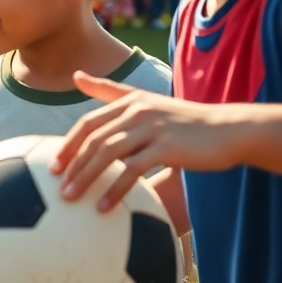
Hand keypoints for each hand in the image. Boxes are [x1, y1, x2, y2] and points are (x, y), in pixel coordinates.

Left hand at [52, 72, 241, 210]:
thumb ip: (110, 91)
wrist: (229, 130)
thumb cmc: (184, 121)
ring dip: (86, 178)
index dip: (68, 144)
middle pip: (94, 139)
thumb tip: (76, 75)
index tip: (52, 165)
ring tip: (71, 198)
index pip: (89, 123)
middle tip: (56, 186)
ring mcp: (151, 128)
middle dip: (72, 163)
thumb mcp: (146, 101)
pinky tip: (104, 207)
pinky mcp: (166, 148)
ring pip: (108, 154)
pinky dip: (115, 190)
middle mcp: (137, 111)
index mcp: (129, 101)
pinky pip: (132, 171)